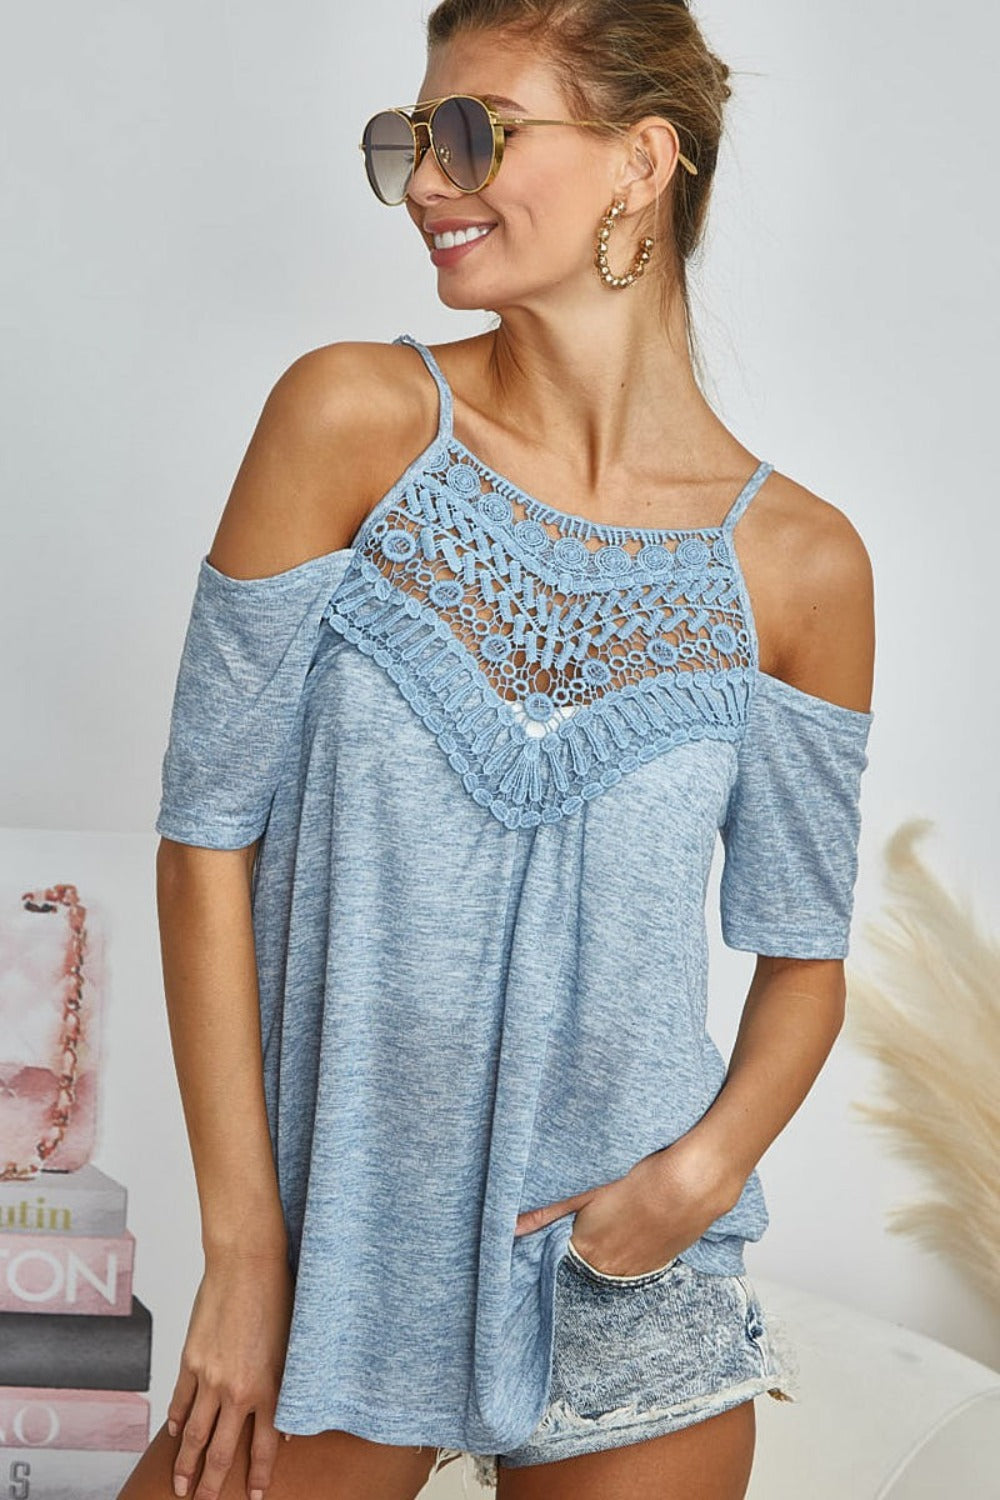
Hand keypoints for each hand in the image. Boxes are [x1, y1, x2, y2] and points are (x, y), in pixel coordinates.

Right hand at [167, 1250, 293, 1499]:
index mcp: (269, 1388)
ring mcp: (209, 1377)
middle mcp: (237, 1390)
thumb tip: (285, 1426)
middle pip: (222, 1451)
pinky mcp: (190, 1359)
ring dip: (187, 1464)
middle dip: (213, 1484)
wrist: (246, 1263)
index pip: (265, 1447)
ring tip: (181, 1486)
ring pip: (195, 1434)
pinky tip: (177, 1435)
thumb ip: (289, 1388)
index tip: (257, 1497)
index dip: (261, 1476)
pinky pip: (181, 1400)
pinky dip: (178, 1421)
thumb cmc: (279, 1297)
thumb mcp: (296, 1347)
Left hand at [513, 1133, 737, 1276]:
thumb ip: (548, 1209)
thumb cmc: (640, 1182)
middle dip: (585, 1245)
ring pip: (613, 1264)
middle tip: (595, 1219)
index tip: (562, 1228)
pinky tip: (638, 1227)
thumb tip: (512, 1225)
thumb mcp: (588, 1190)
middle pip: (586, 1262)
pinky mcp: (660, 1264)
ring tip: (618, 1222)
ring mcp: (637, 1270)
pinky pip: (637, 1264)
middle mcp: (610, 1268)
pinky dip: (632, 1250)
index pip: (559, 1255)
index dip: (559, 1239)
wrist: (691, 1185)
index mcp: (587, 1250)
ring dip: (612, 1248)